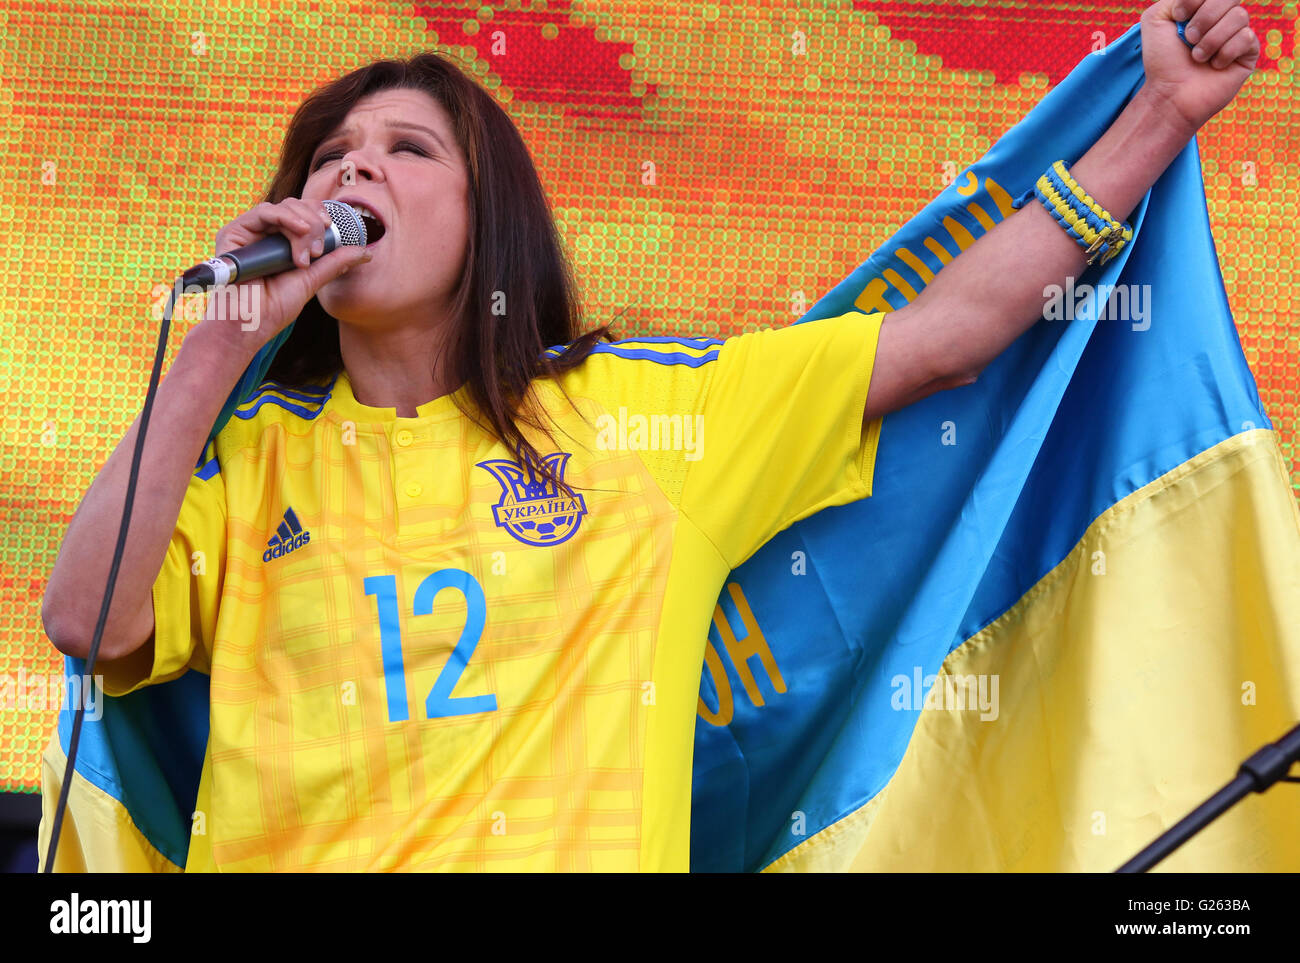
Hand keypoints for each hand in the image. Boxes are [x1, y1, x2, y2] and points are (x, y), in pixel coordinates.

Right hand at [190, 197, 369, 360]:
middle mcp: (264, 234)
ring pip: (284, 207)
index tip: (334, 230)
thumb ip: (334, 262)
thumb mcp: (311, 280)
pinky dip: (287, 218)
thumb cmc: (274, 308)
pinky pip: (264, 212)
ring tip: (308, 252)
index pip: (304, 215)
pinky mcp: (233, 233)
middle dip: (315, 224)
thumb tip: (365, 252)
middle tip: (318, 251)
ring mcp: (249, 232)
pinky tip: (301, 231)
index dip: (321, 216)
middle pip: (296, 207)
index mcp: (281, 243)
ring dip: (304, 224)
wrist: (249, 325)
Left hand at [1140, 0, 1259, 134]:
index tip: (1178, 18)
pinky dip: (1224, 53)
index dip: (1193, 1)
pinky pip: (1246, 37)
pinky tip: (1215, 66)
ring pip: (1239, 16)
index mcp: (1204, 6)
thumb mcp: (1156, 20)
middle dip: (1204, 19)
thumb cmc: (1162, 60)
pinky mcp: (1249, 52)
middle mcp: (1223, 16)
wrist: (1170, 94)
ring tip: (1198, 58)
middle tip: (1188, 39)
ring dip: (1211, 40)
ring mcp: (1238, 33)